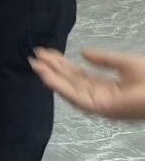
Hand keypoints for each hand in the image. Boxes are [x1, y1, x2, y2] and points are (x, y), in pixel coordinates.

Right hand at [30, 47, 144, 120]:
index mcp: (106, 87)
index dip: (61, 64)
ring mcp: (99, 104)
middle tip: (35, 56)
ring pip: (69, 90)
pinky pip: (75, 97)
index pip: (78, 75)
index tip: (46, 52)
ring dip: (52, 77)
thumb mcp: (124, 63)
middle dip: (52, 69)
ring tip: (36, 65)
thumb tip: (82, 52)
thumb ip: (103, 59)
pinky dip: (60, 87)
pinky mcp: (100, 108)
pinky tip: (48, 76)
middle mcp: (99, 96)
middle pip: (70, 82)